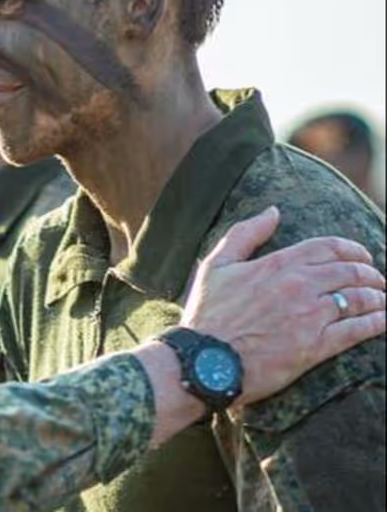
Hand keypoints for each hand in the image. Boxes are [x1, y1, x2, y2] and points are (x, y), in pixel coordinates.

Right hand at [182, 206, 385, 405]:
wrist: (205, 361)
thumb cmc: (207, 314)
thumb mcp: (216, 266)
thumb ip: (245, 234)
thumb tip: (272, 211)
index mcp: (278, 263)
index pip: (329, 247)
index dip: (353, 249)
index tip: (362, 255)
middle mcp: (299, 286)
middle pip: (351, 271)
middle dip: (370, 273)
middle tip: (377, 279)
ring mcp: (311, 316)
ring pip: (360, 299)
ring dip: (378, 297)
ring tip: (383, 299)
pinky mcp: (316, 346)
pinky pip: (358, 330)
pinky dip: (377, 323)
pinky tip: (384, 320)